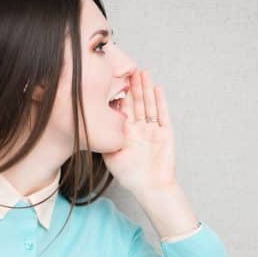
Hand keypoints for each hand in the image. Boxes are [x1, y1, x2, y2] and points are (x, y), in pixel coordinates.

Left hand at [101, 69, 176, 194]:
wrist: (151, 188)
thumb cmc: (130, 176)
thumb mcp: (110, 156)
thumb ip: (105, 140)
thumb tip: (92, 124)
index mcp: (126, 133)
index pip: (122, 109)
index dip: (119, 94)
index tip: (113, 79)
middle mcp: (139, 129)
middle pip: (136, 103)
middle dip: (133, 86)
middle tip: (129, 68)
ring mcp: (153, 130)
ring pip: (149, 105)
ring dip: (146, 89)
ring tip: (143, 72)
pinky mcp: (165, 133)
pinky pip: (162, 114)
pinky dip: (160, 101)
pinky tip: (158, 88)